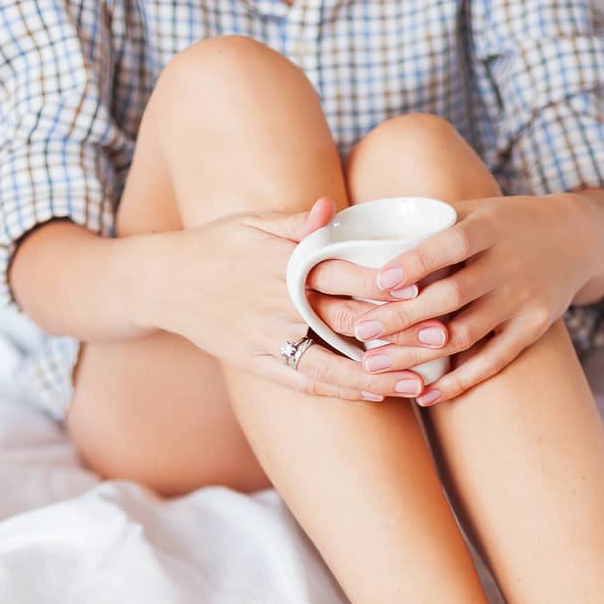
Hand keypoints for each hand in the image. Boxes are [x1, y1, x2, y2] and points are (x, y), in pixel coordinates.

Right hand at [150, 198, 429, 402]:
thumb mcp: (251, 223)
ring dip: (377, 376)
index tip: (423, 286)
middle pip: (346, 321)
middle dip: (396, 332)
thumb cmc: (215, 247)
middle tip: (441, 338)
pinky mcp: (259, 364)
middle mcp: (278, 305)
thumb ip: (296, 221)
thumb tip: (331, 208)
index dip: (383, 282)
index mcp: (282, 265)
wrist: (161, 284)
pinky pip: (305, 383)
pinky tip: (375, 395)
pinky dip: (341, 390)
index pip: (341, 273)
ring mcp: (268, 340)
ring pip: (332, 363)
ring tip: (418, 385)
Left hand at [341, 193, 603, 404]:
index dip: (415, 264)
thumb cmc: (506, 223)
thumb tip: (362, 233)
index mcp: (490, 227)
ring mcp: (523, 300)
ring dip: (417, 355)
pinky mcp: (533, 328)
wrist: (576, 238)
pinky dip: (459, 381)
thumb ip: (429, 223)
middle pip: (451, 298)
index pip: (450, 245)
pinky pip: (492, 361)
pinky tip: (425, 394)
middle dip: (401, 318)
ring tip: (375, 366)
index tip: (379, 282)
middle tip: (359, 333)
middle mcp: (509, 265)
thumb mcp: (475, 209)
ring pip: (464, 335)